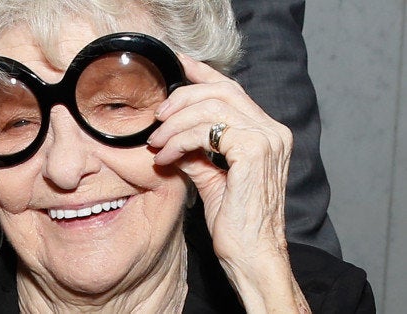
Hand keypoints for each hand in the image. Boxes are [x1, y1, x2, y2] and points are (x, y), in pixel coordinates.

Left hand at [148, 56, 308, 312]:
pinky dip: (181, 140)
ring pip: (211, 107)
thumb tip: (171, 135)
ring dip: (175, 122)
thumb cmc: (235, 224)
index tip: (173, 64)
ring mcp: (267, 139)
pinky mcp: (255, 152)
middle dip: (181, 98)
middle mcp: (272, 131)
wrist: (251, 256)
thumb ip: (196, 152)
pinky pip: (208, 131)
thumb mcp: (210, 179)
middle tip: (156, 119)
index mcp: (265, 133)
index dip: (200, 73)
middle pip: (220, 91)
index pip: (230, 90)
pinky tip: (167, 157)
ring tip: (157, 143)